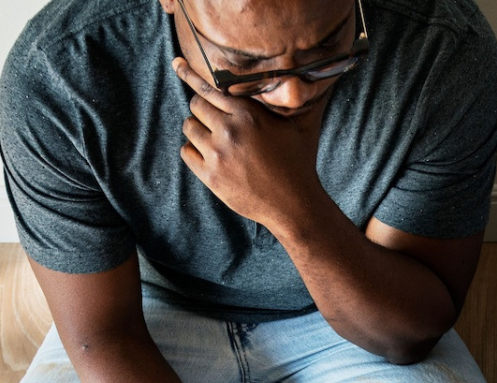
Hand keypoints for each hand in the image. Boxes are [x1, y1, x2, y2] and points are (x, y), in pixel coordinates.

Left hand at [172, 57, 327, 229]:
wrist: (294, 204)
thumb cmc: (299, 161)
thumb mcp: (304, 125)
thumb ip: (304, 98)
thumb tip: (318, 74)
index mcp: (248, 114)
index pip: (210, 88)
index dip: (192, 75)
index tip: (178, 63)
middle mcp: (229, 130)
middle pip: (196, 105)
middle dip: (203, 109)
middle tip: (215, 118)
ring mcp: (217, 154)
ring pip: (189, 128)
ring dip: (198, 130)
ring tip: (215, 138)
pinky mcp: (209, 176)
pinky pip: (186, 152)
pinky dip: (194, 150)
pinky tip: (210, 155)